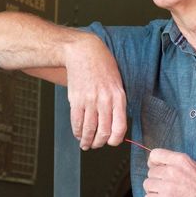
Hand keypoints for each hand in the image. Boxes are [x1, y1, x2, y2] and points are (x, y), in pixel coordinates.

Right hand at [65, 33, 126, 149]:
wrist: (83, 52)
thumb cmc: (102, 65)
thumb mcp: (117, 82)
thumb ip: (117, 101)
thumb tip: (115, 124)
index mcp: (118, 96)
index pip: (120, 127)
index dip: (115, 140)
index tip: (112, 142)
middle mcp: (105, 100)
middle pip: (103, 132)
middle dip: (100, 143)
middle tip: (97, 145)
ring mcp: (89, 100)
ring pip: (89, 129)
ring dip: (87, 141)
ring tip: (86, 144)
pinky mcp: (76, 99)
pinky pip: (76, 122)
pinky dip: (77, 132)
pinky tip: (78, 134)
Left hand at [143, 149, 195, 196]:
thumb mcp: (195, 167)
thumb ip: (177, 163)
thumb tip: (159, 164)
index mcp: (181, 160)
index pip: (155, 154)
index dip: (153, 162)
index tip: (155, 168)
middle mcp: (172, 172)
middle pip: (151, 172)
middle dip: (157, 179)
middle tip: (167, 187)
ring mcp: (167, 188)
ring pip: (148, 185)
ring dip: (154, 191)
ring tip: (167, 195)